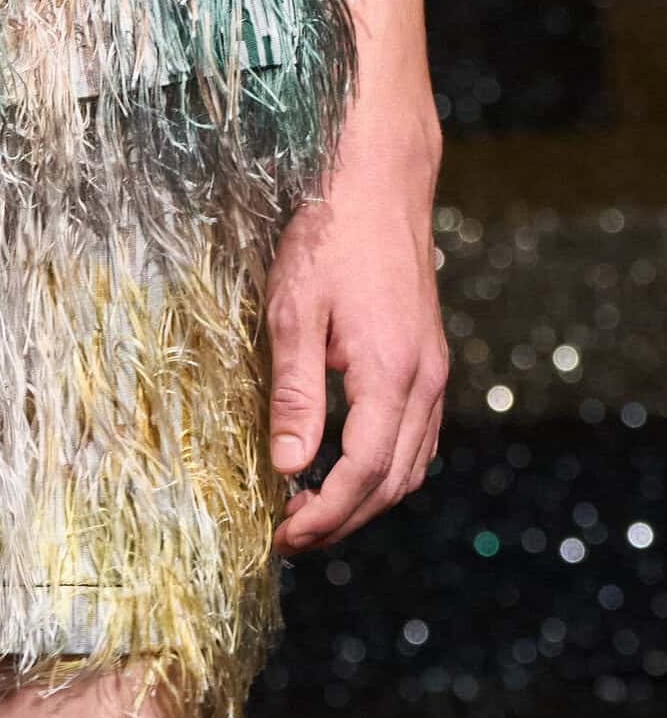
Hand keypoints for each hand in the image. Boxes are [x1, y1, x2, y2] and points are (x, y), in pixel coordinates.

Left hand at [265, 122, 446, 554]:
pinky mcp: (429, 357)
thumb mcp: (294, 311)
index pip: (364, 474)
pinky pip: (418, 435)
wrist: (376, 180)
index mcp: (392, 374)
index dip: (326, 516)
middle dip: (344, 519)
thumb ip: (295, 393)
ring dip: (366, 498)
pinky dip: (385, 466)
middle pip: (394, 482)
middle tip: (290, 536)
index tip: (283, 537)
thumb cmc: (327, 235)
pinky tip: (346, 463)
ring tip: (311, 510)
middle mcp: (425, 380)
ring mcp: (434, 370)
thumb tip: (289, 467)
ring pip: (412, 463)